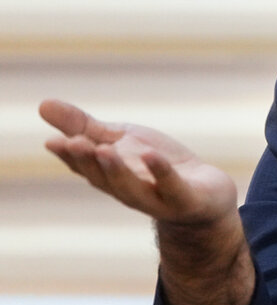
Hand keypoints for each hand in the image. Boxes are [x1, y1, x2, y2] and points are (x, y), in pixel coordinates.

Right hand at [39, 99, 236, 225]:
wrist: (207, 196)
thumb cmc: (158, 166)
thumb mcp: (121, 140)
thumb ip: (85, 127)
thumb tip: (42, 104)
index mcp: (110, 176)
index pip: (84, 167)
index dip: (68, 156)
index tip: (53, 141)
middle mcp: (129, 191)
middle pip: (103, 179)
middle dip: (88, 161)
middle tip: (74, 142)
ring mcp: (158, 199)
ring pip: (132, 189)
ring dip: (116, 171)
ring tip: (104, 149)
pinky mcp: (187, 200)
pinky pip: (172, 188)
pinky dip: (161, 172)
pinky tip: (151, 154)